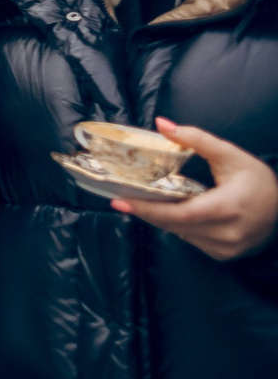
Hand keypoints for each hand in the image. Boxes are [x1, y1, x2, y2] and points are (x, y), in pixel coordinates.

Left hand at [116, 117, 277, 261]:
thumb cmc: (258, 181)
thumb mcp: (231, 155)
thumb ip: (196, 139)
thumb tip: (162, 124)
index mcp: (228, 208)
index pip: (180, 214)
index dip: (149, 208)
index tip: (121, 200)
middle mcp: (227, 233)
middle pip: (175, 225)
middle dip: (146, 211)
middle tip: (120, 199)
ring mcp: (226, 248)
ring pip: (181, 233)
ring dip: (159, 218)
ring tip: (140, 201)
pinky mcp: (224, 254)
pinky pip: (191, 240)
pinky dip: (177, 226)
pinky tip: (169, 212)